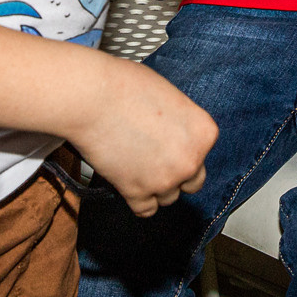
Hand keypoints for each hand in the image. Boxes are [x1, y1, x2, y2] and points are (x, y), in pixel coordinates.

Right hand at [70, 57, 216, 216]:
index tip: (168, 141)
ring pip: (168, 197)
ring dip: (156, 186)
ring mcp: (165, 179)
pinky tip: (130, 182)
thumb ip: (181, 122)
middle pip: (192, 181)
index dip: (184, 148)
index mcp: (204, 133)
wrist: (92, 96)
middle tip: (156, 156)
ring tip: (137, 163)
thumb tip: (177, 133)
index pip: (203, 154)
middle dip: (175, 171)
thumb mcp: (170, 96)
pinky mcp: (137, 192)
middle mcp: (190, 160)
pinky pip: (146, 210)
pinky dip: (139, 200)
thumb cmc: (126, 86)